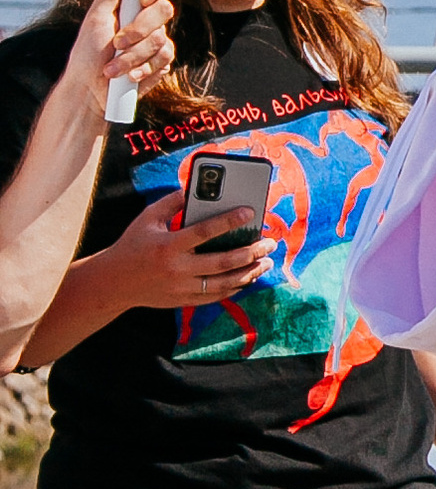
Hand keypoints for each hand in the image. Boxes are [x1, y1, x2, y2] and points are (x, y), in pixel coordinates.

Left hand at [67, 0, 174, 113]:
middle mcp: (149, 19)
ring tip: (113, 66)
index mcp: (133, 3)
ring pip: (161, 38)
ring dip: (133, 55)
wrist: (90, 91)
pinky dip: (142, 68)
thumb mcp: (95, 17)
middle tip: (118, 41)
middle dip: (139, 28)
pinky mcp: (162, 62)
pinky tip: (129, 75)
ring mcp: (158, 40)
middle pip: (165, 8)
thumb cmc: (87, 54)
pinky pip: (165, 58)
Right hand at [101, 193, 277, 311]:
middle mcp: (177, 269)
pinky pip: (217, 295)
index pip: (204, 232)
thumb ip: (172, 202)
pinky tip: (249, 276)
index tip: (250, 211)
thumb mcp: (147, 219)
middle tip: (270, 242)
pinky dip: (236, 286)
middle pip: (223, 262)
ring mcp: (182, 288)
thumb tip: (195, 187)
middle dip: (251, 251)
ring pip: (225, 282)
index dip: (229, 221)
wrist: (113, 283)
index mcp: (168, 245)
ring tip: (268, 260)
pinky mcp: (184, 300)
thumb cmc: (132, 245)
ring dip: (251, 272)